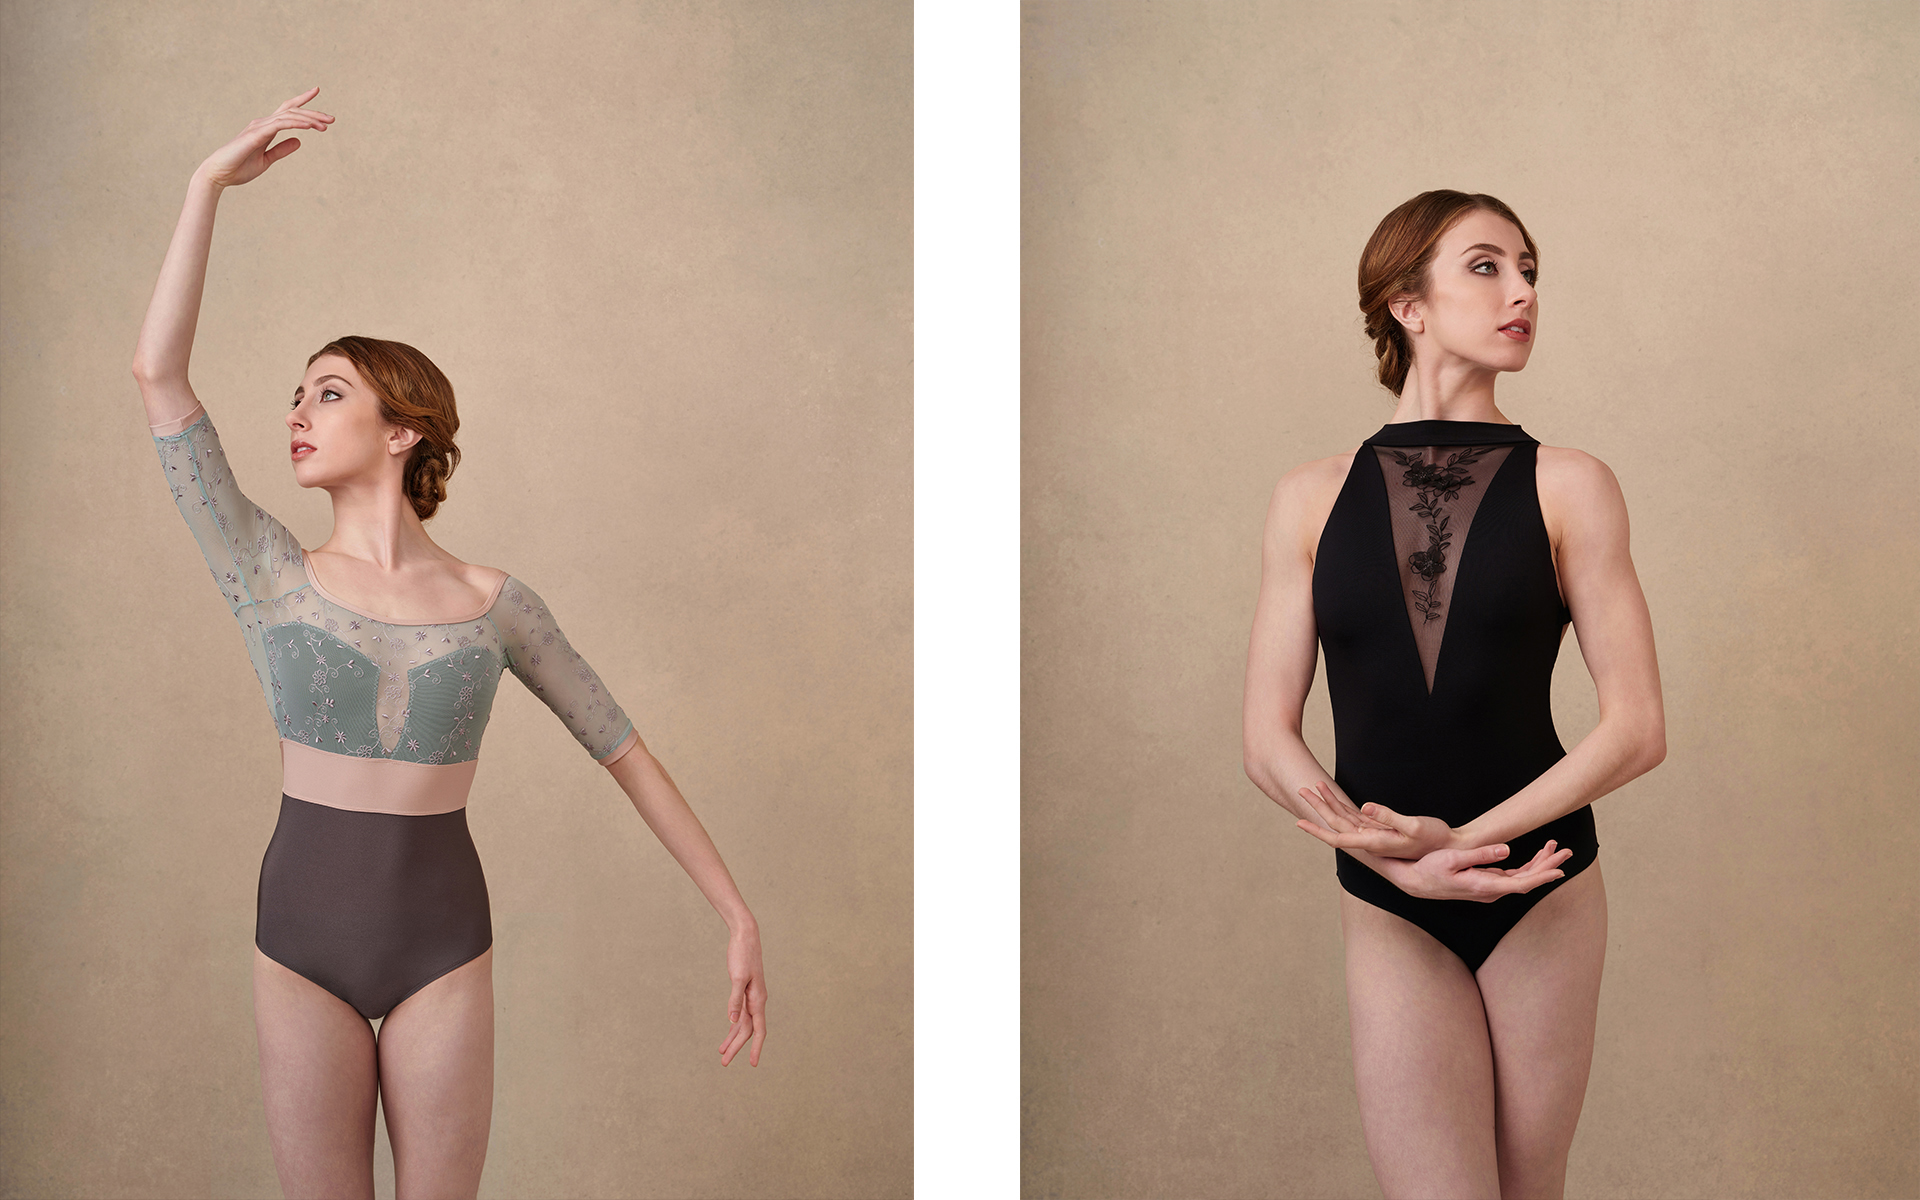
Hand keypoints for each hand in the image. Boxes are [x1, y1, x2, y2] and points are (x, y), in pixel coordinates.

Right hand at [197, 87, 332, 188]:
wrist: (219, 174)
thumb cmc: (239, 168)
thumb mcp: (266, 160)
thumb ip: (281, 150)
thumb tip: (299, 142)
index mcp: (266, 129)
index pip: (287, 111)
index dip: (302, 101)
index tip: (316, 91)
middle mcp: (263, 124)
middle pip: (291, 112)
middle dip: (313, 113)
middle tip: (332, 119)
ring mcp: (258, 127)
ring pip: (288, 116)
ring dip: (308, 119)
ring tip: (325, 125)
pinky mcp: (255, 134)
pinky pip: (280, 125)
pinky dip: (296, 124)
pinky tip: (309, 126)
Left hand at [719, 919, 766, 1066]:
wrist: (746, 937)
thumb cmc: (742, 954)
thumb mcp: (737, 977)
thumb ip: (735, 1000)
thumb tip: (733, 1020)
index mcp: (758, 999)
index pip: (759, 1030)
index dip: (756, 1048)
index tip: (753, 1064)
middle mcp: (757, 1001)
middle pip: (748, 1031)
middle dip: (737, 1047)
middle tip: (724, 1063)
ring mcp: (751, 997)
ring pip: (744, 1024)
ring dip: (733, 1039)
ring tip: (722, 1054)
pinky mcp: (744, 992)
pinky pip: (741, 1015)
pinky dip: (734, 1026)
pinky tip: (728, 1032)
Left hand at [1292, 779, 1455, 859]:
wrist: (1451, 848)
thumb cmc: (1436, 838)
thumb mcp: (1413, 826)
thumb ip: (1388, 817)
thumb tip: (1363, 808)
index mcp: (1374, 842)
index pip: (1337, 838)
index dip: (1317, 830)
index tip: (1299, 821)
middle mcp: (1371, 841)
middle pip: (1336, 824)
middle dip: (1317, 807)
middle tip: (1301, 789)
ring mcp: (1375, 835)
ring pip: (1345, 819)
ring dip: (1328, 804)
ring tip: (1313, 787)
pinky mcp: (1383, 828)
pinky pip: (1356, 817)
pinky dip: (1344, 806)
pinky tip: (1335, 798)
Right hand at [1373, 838, 1572, 901]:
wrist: (1415, 882)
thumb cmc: (1430, 869)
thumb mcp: (1453, 859)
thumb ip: (1481, 855)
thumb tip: (1507, 850)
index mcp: (1484, 886)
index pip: (1521, 884)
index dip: (1542, 876)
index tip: (1560, 870)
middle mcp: (1491, 891)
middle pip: (1527, 880)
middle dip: (1548, 865)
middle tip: (1566, 851)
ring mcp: (1489, 889)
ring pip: (1522, 878)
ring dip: (1539, 863)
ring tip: (1555, 848)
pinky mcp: (1486, 883)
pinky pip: (1513, 876)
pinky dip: (1527, 866)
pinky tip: (1537, 856)